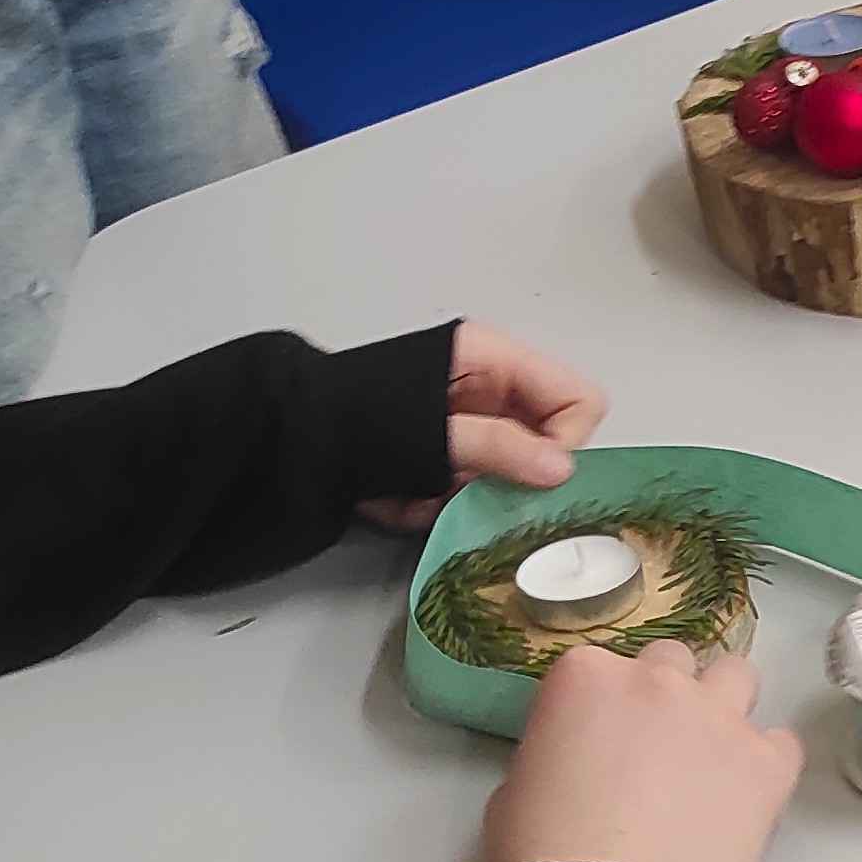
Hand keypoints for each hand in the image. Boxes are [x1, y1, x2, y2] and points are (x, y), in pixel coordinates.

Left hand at [368, 321, 610, 531]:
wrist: (285, 439)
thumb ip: (501, 448)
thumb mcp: (432, 432)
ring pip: (511, 473)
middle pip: (548, 440)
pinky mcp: (446, 457)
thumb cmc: (355, 417)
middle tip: (474, 488)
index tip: (537, 479)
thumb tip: (562, 471)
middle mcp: (491, 388)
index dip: (567, 442)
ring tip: (426, 493)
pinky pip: (474, 488)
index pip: (577, 399)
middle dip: (514, 474)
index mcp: (495, 359)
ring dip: (474, 493)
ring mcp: (470, 424)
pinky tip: (408, 498)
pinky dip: (446, 502)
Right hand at [482, 639, 803, 861]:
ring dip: (724, 707)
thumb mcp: (517, 788)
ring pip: (737, 677)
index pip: (602, 668)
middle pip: (674, 663)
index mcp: (587, 678)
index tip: (603, 741)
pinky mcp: (768, 764)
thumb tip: (580, 767)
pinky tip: (746, 799)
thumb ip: (558, 752)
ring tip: (710, 762)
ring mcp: (720, 718)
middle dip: (667, 696)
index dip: (605, 708)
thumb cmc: (542, 858)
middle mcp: (658, 682)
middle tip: (657, 749)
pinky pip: (782, 743)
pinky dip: (767, 764)